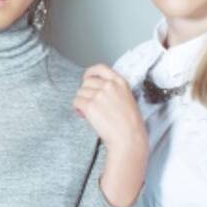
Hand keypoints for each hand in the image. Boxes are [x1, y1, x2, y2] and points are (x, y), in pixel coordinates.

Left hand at [74, 64, 148, 206]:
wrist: (129, 139)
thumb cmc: (130, 125)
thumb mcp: (128, 99)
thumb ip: (114, 90)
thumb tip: (98, 90)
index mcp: (120, 82)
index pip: (100, 68)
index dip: (90, 72)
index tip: (87, 77)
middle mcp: (109, 86)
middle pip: (87, 82)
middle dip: (86, 92)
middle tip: (90, 103)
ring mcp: (99, 95)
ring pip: (80, 92)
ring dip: (82, 101)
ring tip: (89, 113)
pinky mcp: (90, 106)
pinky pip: (76, 102)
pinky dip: (78, 109)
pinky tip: (84, 116)